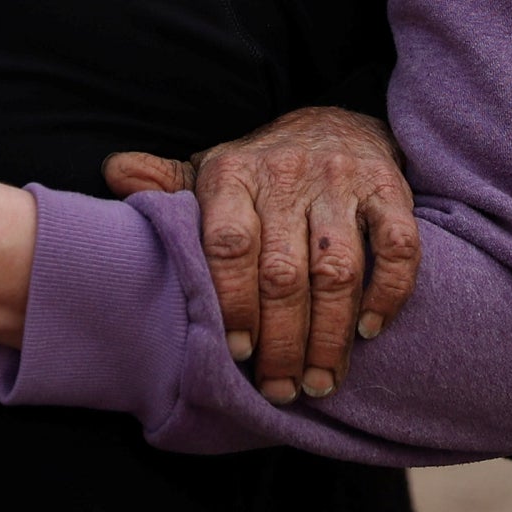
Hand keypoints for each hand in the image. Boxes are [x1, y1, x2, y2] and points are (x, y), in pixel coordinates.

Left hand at [104, 107, 418, 403]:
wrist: (334, 122)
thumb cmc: (261, 170)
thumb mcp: (209, 172)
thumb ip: (165, 182)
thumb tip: (114, 172)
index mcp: (232, 174)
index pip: (229, 244)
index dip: (232, 302)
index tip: (236, 352)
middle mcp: (286, 174)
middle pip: (284, 272)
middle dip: (282, 342)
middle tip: (280, 389)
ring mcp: (340, 181)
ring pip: (338, 269)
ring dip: (331, 335)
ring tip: (321, 381)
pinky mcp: (388, 187)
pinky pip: (397, 245)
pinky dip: (387, 292)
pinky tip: (369, 329)